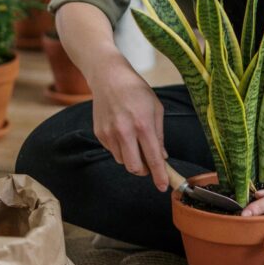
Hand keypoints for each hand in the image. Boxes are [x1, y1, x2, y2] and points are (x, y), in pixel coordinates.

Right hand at [91, 59, 167, 191]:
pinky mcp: (99, 134)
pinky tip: (123, 131)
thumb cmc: (136, 91)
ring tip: (135, 139)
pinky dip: (121, 148)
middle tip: (150, 165)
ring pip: (123, 161)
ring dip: (132, 158)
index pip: (153, 158)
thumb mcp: (156, 109)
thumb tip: (162, 157)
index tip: (164, 186)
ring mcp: (109, 134)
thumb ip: (159, 135)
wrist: (108, 78)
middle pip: (134, 168)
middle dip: (144, 171)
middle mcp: (124, 132)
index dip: (160, 175)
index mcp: (142, 125)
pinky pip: (113, 151)